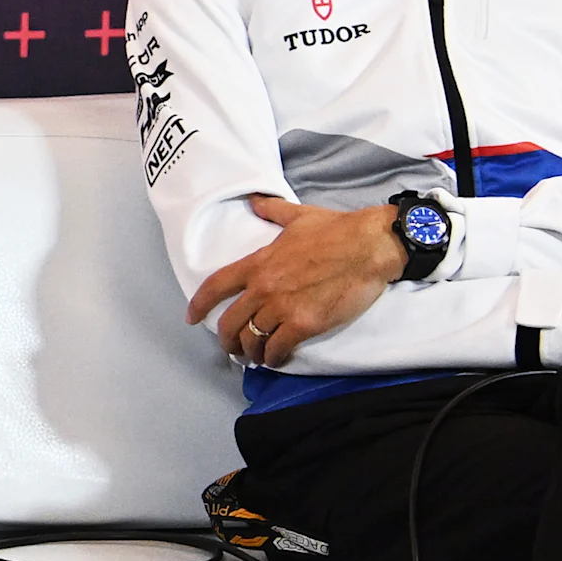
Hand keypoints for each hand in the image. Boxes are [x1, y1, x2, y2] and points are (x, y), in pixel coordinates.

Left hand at [186, 195, 406, 364]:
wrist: (370, 246)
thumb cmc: (338, 229)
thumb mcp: (299, 216)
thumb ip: (273, 212)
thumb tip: (255, 201)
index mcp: (258, 263)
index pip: (215, 286)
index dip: (199, 305)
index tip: (191, 318)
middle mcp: (264, 288)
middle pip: (229, 322)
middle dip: (226, 340)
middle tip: (231, 348)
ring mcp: (283, 307)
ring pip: (252, 340)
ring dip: (250, 353)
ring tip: (254, 357)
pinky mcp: (304, 324)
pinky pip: (278, 349)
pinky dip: (274, 358)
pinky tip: (277, 359)